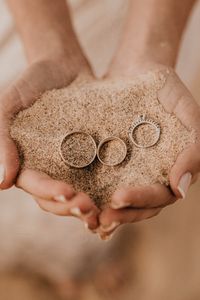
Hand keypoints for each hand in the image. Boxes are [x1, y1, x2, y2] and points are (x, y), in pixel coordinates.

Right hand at [0, 57, 99, 229]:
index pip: (35, 184)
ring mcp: (69, 163)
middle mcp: (47, 167)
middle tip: (89, 210)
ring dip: (87, 206)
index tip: (67, 194)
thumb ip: (1, 140)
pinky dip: (103, 189)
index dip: (49, 192)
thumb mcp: (9, 106)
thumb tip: (3, 183)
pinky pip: (95, 176)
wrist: (61, 65)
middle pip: (55, 197)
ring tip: (102, 212)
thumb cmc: (30, 82)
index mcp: (25, 160)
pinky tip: (116, 198)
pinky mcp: (90, 155)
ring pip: (76, 193)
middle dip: (70, 206)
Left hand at [98, 65, 199, 238]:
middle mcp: (152, 174)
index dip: (142, 200)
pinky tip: (76, 200)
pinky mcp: (111, 160)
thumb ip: (193, 149)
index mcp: (173, 168)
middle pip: (139, 206)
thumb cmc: (167, 89)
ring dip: (105, 211)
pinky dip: (92, 194)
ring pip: (120, 200)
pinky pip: (102, 181)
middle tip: (100, 219)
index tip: (119, 198)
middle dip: (120, 214)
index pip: (161, 196)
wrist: (138, 69)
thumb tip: (180, 190)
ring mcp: (132, 169)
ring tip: (85, 216)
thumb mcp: (186, 112)